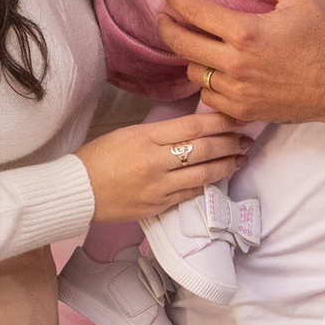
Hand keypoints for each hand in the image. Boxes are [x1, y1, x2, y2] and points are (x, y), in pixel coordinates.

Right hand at [77, 111, 248, 221]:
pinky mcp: (158, 206)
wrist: (78, 191)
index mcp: (146, 137)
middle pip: (203, 150)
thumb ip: (161, 133)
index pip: (193, 126)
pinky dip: (208, 184)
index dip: (220, 122)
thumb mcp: (128, 134)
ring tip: (240, 159)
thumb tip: (193, 131)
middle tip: (246, 139)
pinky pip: (190, 194)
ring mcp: (158, 187)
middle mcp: (155, 162)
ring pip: (203, 175)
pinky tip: (219, 177)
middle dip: (230, 143)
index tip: (237, 118)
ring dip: (226, 166)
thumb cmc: (99, 157)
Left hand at [157, 0, 324, 127]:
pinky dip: (207, 82)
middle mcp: (235, 64)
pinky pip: (209, 97)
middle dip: (166, 27)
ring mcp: (238, 91)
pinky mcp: (244, 110)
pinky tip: (215, 70)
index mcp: (246, 33)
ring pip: (194, 72)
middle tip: (164, 16)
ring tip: (195, 43)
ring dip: (191, 55)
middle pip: (181, 45)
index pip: (194, 12)